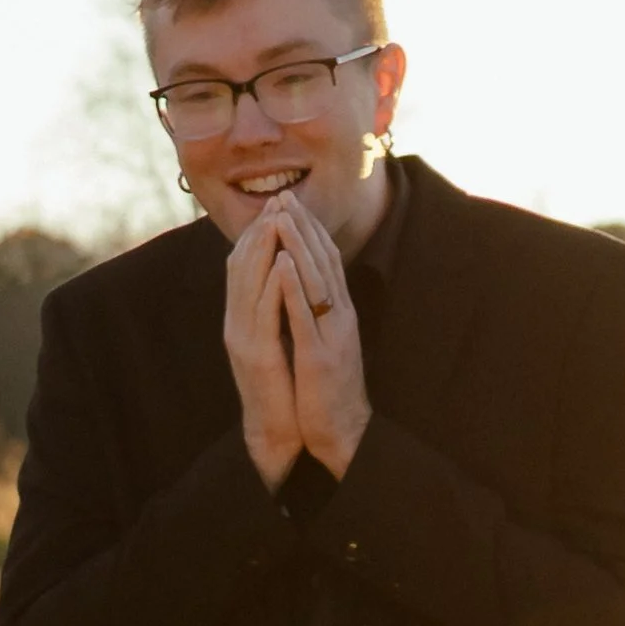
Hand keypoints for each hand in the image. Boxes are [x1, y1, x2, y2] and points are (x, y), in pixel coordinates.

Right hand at [224, 209, 302, 486]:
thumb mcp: (275, 338)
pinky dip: (272, 285)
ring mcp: (242, 338)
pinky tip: (283, 263)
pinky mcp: (256, 355)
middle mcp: (236, 322)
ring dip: (263, 249)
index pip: (243, 265)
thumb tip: (281, 277)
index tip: (275, 205)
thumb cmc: (282, 385)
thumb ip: (272, 309)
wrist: (276, 429)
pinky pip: (263, 312)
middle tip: (276, 199)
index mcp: (241, 317)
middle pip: (241, 266)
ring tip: (278, 218)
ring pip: (248, 283)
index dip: (257, 233)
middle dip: (258, 231)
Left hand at [267, 197, 372, 477]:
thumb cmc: (328, 387)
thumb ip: (318, 312)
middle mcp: (341, 316)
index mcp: (340, 312)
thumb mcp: (324, 340)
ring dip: (299, 247)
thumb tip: (304, 286)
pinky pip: (306, 316)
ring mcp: (333, 335)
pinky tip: (283, 265)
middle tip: (285, 196)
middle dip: (304, 227)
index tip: (291, 202)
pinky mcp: (321, 356)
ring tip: (282, 217)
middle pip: (324, 262)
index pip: (327, 261)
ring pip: (317, 282)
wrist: (342, 429)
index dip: (310, 229)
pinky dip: (294, 288)